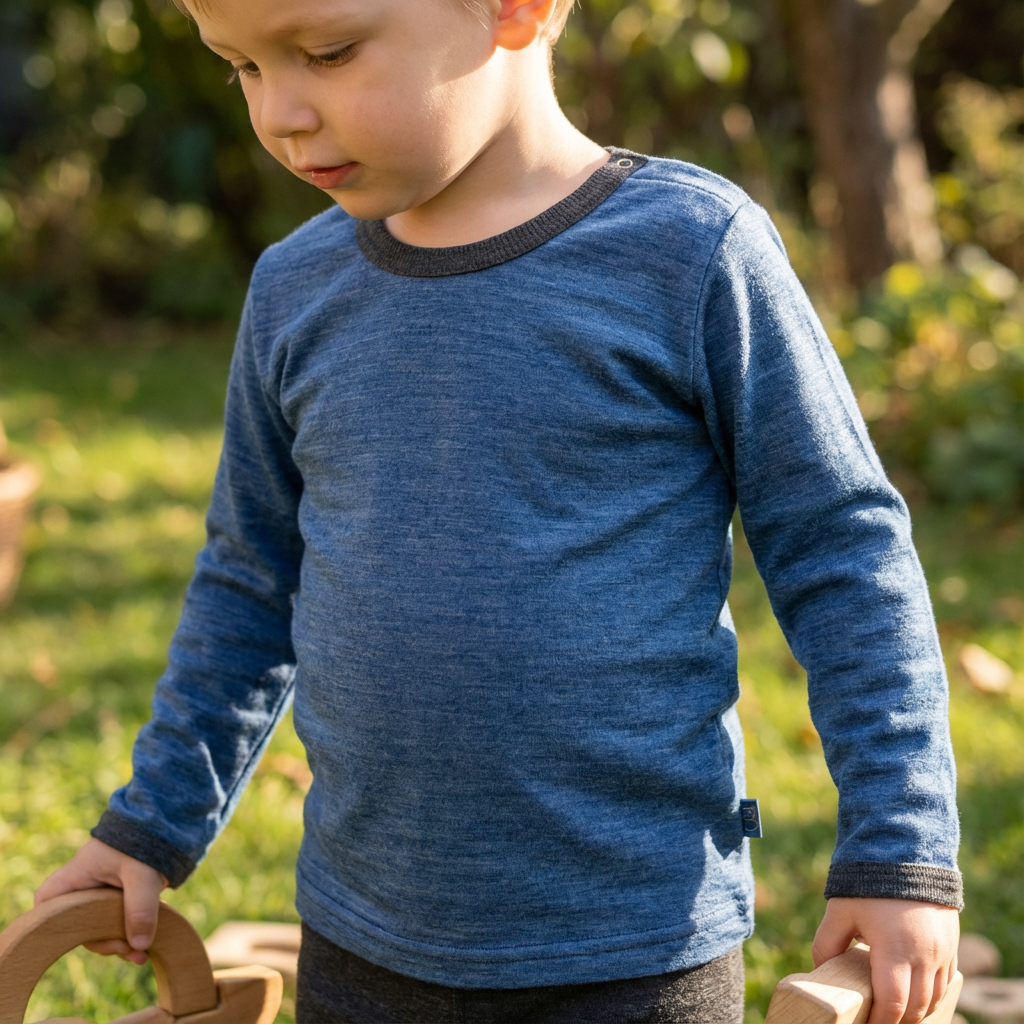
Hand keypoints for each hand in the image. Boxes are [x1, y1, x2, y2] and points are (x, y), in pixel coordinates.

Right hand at [34, 838, 168, 965]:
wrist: (166, 823)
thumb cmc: (144, 841)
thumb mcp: (142, 875)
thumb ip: (140, 908)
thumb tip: (140, 945)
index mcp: (75, 877)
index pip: (47, 906)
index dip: (55, 926)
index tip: (81, 940)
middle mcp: (83, 887)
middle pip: (78, 926)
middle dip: (103, 943)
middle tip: (129, 951)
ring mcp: (100, 893)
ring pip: (99, 927)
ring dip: (119, 943)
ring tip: (141, 955)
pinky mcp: (118, 897)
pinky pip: (116, 922)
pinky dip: (128, 935)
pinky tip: (144, 948)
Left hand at [812, 897, 958, 1022]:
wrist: (905, 853)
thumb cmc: (868, 883)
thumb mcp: (840, 910)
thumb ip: (826, 942)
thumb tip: (819, 970)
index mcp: (894, 949)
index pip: (892, 1004)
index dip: (880, 1022)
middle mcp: (924, 955)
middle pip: (915, 1007)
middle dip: (897, 1020)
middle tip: (878, 1019)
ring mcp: (942, 951)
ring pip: (933, 998)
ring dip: (916, 1010)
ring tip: (894, 1011)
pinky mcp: (951, 943)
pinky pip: (945, 981)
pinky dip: (931, 993)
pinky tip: (914, 993)